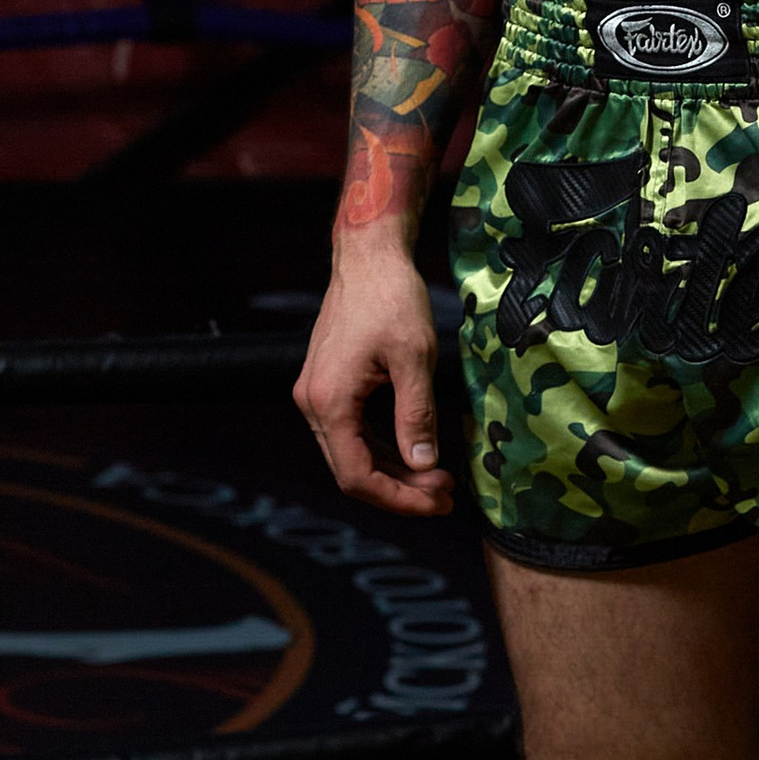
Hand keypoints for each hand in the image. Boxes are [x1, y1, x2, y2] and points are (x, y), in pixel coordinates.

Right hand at [294, 235, 458, 517]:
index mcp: (329, 401)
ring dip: (394, 471)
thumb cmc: (391, 298)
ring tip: (438, 478)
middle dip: (400, 490)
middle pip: (351, 471)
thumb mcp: (415, 359)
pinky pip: (353, 432)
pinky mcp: (328, 385)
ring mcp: (317, 394)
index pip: (357, 476)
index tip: (437, 501)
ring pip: (352, 454)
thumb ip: (416, 416)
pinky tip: (415, 453)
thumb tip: (424, 465)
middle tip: (445, 495)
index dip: (399, 498)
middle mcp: (313, 403)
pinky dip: (383, 448)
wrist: (369, 257)